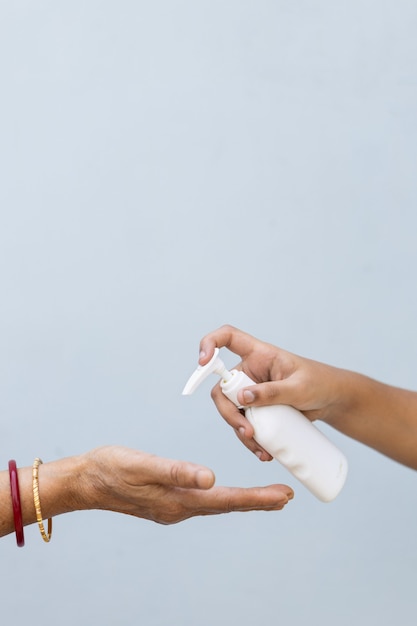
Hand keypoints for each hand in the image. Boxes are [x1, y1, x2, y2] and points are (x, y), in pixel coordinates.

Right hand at [82, 446, 293, 523]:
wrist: (86, 482)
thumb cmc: (112, 468)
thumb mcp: (142, 465)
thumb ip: (176, 471)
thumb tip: (211, 477)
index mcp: (178, 500)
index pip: (227, 500)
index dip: (258, 498)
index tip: (284, 496)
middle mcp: (180, 508)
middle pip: (227, 506)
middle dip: (259, 502)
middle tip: (286, 497)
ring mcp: (173, 508)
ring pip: (217, 505)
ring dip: (243, 501)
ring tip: (267, 496)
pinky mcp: (167, 503)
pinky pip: (204, 502)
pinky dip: (223, 498)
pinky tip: (225, 493)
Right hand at [199, 325, 347, 461]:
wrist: (331, 401)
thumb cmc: (319, 383)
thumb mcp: (299, 388)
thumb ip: (273, 391)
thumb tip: (243, 397)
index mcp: (259, 354)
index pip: (227, 337)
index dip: (210, 344)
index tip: (203, 362)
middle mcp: (249, 371)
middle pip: (222, 388)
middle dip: (229, 413)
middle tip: (247, 432)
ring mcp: (251, 391)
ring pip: (231, 411)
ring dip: (240, 432)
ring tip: (261, 449)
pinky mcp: (256, 410)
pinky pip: (243, 424)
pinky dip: (250, 439)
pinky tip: (263, 451)